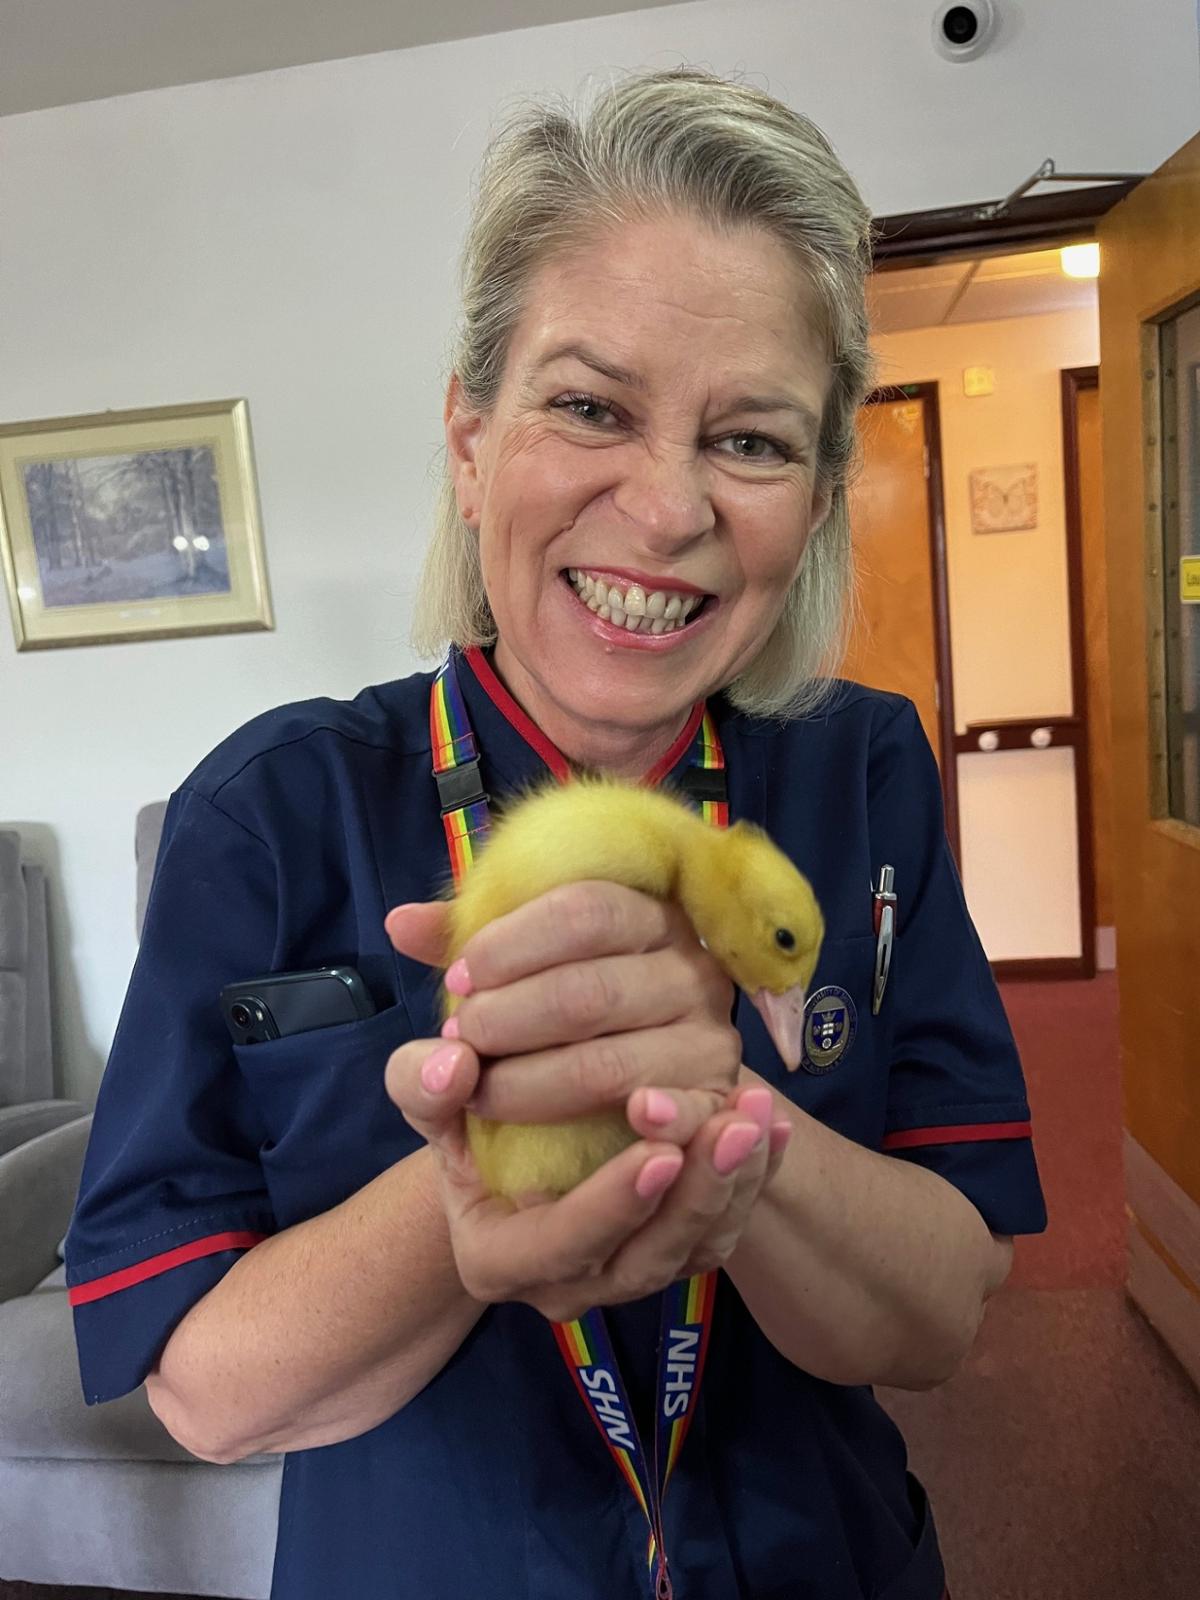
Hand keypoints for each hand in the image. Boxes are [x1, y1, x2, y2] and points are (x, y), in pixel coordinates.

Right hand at [382, 895, 793, 1320]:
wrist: (507, 1146)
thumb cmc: (465, 1116)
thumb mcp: (431, 1097)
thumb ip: (423, 1083)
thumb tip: (449, 1062)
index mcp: (499, 1260)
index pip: (560, 1247)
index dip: (608, 1205)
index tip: (656, 1150)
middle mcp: (569, 1285)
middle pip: (645, 1259)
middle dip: (696, 1194)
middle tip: (734, 1126)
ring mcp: (629, 1273)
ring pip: (695, 1249)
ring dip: (735, 1183)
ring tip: (760, 1116)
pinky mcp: (677, 1251)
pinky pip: (726, 1227)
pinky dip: (757, 1179)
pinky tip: (777, 1125)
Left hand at [434, 879, 743, 1141]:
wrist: (616, 1115)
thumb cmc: (551, 1030)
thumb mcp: (506, 982)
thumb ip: (457, 948)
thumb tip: (401, 923)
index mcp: (647, 916)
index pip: (584, 910)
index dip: (510, 945)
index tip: (458, 982)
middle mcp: (692, 971)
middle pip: (588, 991)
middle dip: (505, 1021)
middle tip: (460, 1043)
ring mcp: (710, 1041)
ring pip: (607, 1065)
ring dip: (527, 1085)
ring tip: (480, 1093)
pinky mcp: (711, 1109)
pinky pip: (661, 1121)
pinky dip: (612, 1126)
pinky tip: (563, 1130)